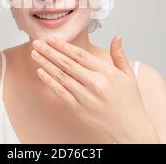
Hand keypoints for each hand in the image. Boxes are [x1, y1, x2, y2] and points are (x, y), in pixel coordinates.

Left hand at [30, 36, 159, 142]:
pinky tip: (41, 72)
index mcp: (107, 73)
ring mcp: (86, 97)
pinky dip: (49, 81)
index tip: (52, 39)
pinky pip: (61, 92)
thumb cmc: (129, 101)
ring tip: (35, 54)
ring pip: (61, 76)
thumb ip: (119, 55)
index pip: (80, 55)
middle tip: (37, 42)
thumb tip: (117, 37)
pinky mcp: (79, 109)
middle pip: (67, 64)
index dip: (64, 46)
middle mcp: (95, 84)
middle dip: (50, 52)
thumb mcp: (128, 75)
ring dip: (46, 64)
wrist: (130, 129)